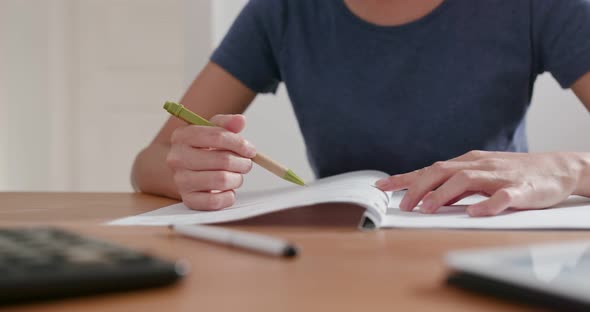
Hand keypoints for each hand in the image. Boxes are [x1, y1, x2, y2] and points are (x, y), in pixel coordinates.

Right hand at [166, 114, 255, 209]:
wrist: (185, 171)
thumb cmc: (202, 149)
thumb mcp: (211, 131)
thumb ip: (226, 124)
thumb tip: (240, 120)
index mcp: (182, 136)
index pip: (217, 136)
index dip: (239, 143)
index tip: (250, 150)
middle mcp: (177, 158)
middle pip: (223, 160)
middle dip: (242, 163)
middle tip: (245, 164)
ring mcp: (180, 180)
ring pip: (222, 180)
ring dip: (237, 179)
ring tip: (236, 176)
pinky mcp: (188, 200)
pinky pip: (216, 201)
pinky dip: (229, 196)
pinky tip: (227, 190)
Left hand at [375, 151, 588, 216]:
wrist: (558, 168)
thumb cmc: (513, 173)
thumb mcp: (479, 175)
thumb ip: (454, 184)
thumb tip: (425, 196)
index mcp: (467, 162)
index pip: (429, 169)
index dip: (404, 178)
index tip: (380, 186)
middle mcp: (479, 165)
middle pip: (442, 171)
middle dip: (418, 187)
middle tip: (404, 206)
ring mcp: (500, 176)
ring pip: (466, 180)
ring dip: (443, 194)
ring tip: (426, 209)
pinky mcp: (521, 190)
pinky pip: (503, 197)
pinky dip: (488, 205)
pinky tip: (475, 213)